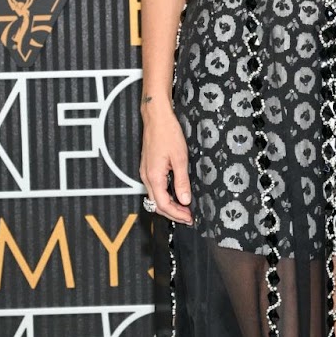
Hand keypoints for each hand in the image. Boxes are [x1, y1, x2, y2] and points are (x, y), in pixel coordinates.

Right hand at [139, 104, 193, 224]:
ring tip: (184, 208)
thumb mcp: (180, 159)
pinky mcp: (148, 168)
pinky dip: (166, 196)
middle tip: (188, 217)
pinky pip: (155, 188)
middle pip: (157, 204)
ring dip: (169, 205)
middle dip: (173, 213)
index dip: (177, 214)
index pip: (163, 204)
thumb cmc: (167, 134)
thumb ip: (182, 181)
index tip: (189, 218)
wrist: (157, 118)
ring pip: (155, 197)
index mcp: (154, 176)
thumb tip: (185, 199)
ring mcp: (146, 172)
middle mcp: (147, 176)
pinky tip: (176, 194)